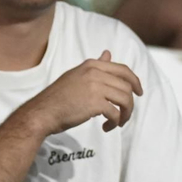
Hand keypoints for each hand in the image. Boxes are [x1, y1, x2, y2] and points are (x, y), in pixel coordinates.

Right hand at [20, 51, 142, 136]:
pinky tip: (106, 127)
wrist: (42, 112)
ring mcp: (95, 87)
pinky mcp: (95, 103)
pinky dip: (115, 123)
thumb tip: (108, 53)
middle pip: (127, 86)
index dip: (135, 82)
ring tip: (117, 123)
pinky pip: (115, 113)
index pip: (123, 70)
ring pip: (125, 99)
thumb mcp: (77, 76)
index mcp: (91, 65)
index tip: (139, 93)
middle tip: (125, 116)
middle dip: (130, 104)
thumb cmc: (59, 97)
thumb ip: (96, 67)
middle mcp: (94, 72)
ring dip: (125, 114)